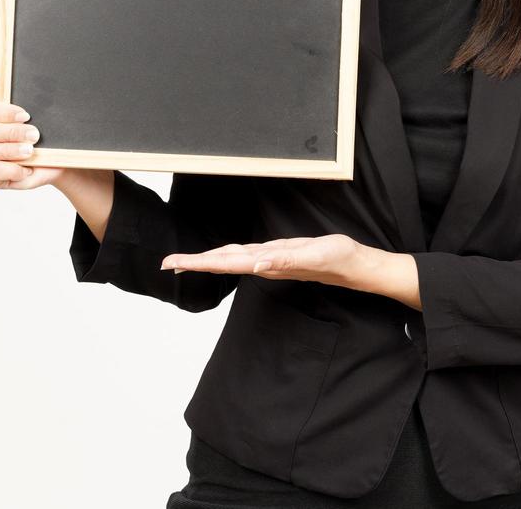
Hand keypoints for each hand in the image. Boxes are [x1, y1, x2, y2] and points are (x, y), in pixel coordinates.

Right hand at [0, 46, 63, 190]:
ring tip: (30, 151)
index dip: (0, 111)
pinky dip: (9, 170)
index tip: (25, 113)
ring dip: (9, 150)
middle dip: (9, 132)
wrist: (63, 154)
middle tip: (34, 134)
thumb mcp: (29, 97)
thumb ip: (3, 76)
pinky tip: (25, 168)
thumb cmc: (42, 124)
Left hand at [161, 234, 369, 288]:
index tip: (173, 263)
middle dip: (194, 262)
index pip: (224, 262)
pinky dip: (229, 255)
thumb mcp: (311, 256)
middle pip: (222, 262)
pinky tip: (222, 255)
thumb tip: (254, 265)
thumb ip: (283, 260)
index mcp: (266, 263)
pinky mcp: (277, 254)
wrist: (353, 266)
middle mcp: (263, 263)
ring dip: (208, 260)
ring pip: (232, 259)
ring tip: (187, 260)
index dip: (198, 262)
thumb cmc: (336, 260)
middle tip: (167, 262)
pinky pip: (246, 255)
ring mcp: (269, 259)